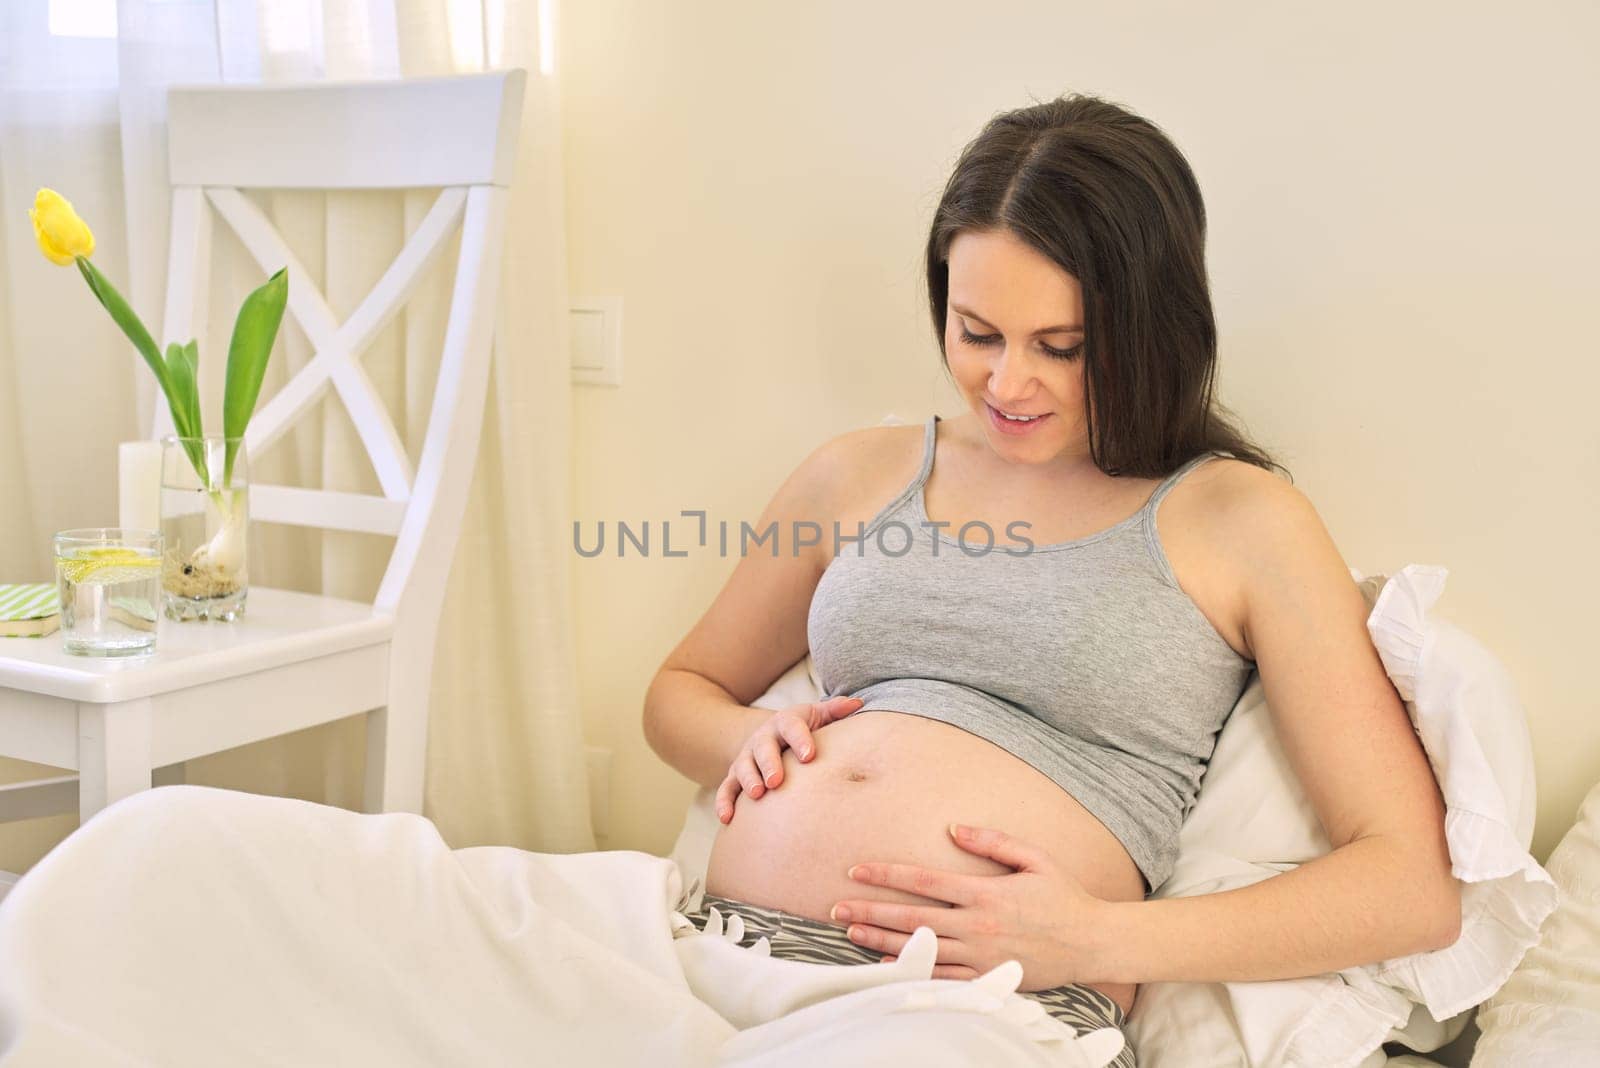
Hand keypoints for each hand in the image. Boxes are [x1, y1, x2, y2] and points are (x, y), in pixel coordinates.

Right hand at [716, 696, 864, 822]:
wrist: (771, 737)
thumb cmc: (803, 731)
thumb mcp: (817, 716)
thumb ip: (835, 711)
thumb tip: (857, 704)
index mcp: (784, 723)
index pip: (791, 726)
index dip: (799, 739)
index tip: (809, 755)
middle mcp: (762, 738)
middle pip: (763, 747)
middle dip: (769, 763)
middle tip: (777, 781)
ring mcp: (746, 758)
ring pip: (743, 768)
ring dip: (749, 781)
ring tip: (757, 795)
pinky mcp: (735, 777)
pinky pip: (726, 789)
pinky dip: (724, 803)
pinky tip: (727, 818)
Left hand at [829, 823, 1110, 989]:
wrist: (1093, 942)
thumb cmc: (1064, 896)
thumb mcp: (1034, 858)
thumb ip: (992, 841)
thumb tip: (954, 827)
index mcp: (985, 893)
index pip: (923, 881)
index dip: (886, 874)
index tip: (856, 870)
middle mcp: (977, 926)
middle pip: (912, 918)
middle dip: (870, 911)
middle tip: (837, 907)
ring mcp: (980, 956)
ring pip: (920, 949)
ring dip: (881, 942)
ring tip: (850, 932)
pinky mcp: (987, 978)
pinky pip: (941, 978)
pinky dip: (911, 972)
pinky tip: (885, 966)